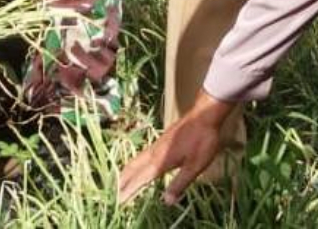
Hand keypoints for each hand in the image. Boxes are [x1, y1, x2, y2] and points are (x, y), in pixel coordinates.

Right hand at [117, 91, 233, 204]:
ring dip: (126, 171)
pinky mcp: (161, 140)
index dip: (129, 190)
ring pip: (136, 160)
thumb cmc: (202, 141)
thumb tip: (167, 202)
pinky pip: (142, 155)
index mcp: (160, 161)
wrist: (204, 115)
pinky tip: (138, 165)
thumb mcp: (195, 166)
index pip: (140, 178)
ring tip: (120, 181)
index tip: (119, 201)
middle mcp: (154, 153)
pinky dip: (134, 164)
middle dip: (122, 180)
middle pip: (133, 167)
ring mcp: (157, 145)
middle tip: (113, 192)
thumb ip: (180, 184)